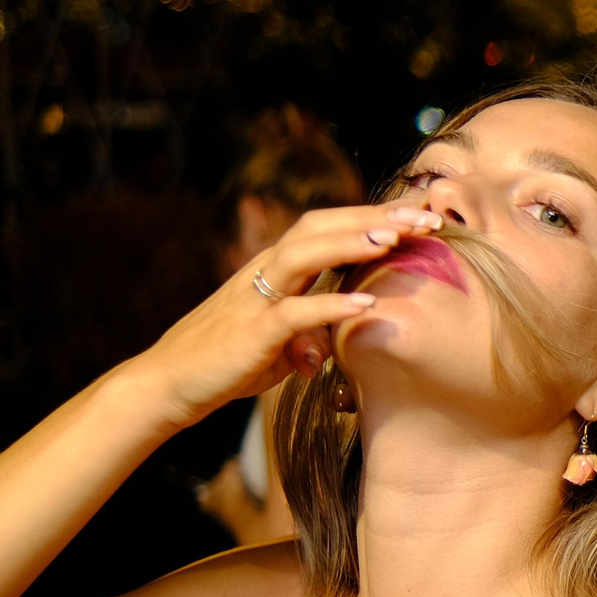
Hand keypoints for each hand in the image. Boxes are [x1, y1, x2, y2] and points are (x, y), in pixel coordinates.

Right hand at [117, 203, 443, 430]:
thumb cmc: (229, 360)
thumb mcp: (283, 341)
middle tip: (426, 215)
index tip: (420, 212)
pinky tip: (366, 305)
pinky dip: (330, 306)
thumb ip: (316, 327)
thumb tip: (348, 330)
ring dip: (350, 244)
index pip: (328, 227)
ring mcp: (255, 299)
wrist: (169, 384)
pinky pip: (293, 313)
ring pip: (302, 254)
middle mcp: (264, 272)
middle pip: (320, 226)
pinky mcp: (251, 333)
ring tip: (395, 239)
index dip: (373, 215)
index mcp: (275, 268)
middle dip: (374, 217)